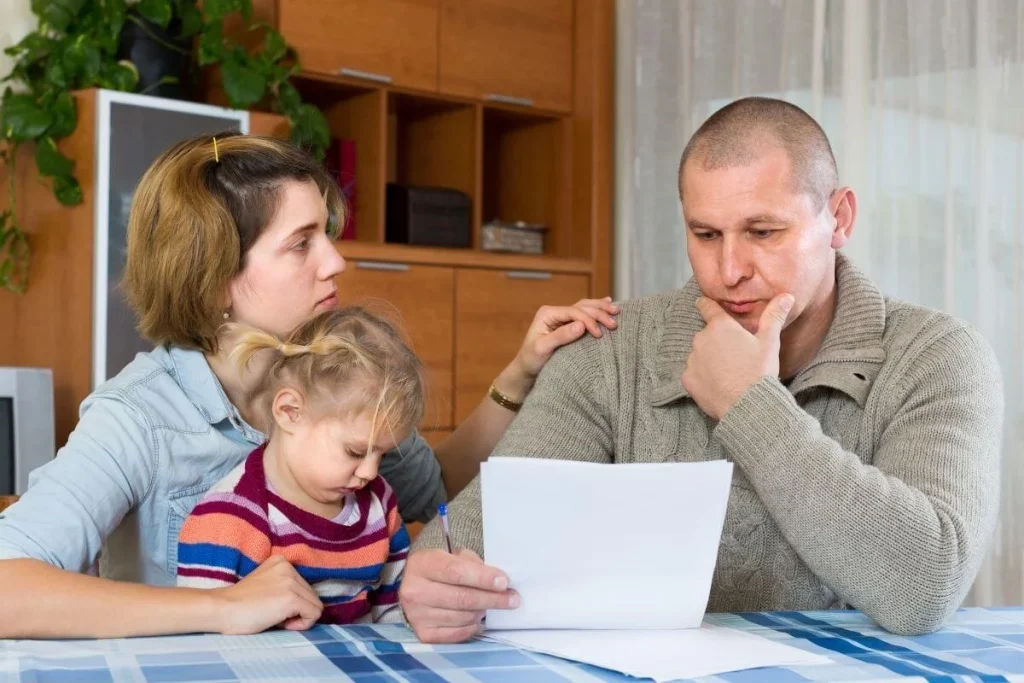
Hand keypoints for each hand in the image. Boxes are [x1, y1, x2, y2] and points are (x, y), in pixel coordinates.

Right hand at [211, 555, 323, 634]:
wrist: (222, 610)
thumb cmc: (239, 603)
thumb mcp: (265, 583)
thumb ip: (284, 585)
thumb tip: (306, 603)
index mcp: (281, 561)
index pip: (304, 586)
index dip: (292, 602)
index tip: (273, 607)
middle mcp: (289, 567)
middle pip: (311, 595)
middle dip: (297, 609)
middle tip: (274, 615)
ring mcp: (291, 581)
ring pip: (315, 605)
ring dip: (299, 617)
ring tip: (275, 617)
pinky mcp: (292, 598)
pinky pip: (314, 614)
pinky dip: (302, 624)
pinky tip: (282, 624)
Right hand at [399, 548, 518, 642]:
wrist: (414, 586)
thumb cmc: (440, 568)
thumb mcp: (453, 556)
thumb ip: (473, 565)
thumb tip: (499, 582)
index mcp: (422, 564)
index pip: (456, 572)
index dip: (483, 578)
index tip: (504, 582)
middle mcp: (415, 591)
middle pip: (462, 598)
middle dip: (492, 598)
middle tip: (513, 598)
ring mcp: (417, 615)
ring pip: (463, 617)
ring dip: (482, 611)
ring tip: (489, 604)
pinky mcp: (424, 634)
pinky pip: (458, 634)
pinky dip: (472, 627)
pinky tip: (478, 619)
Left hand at [500, 298, 619, 398]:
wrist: (527, 368)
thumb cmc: (532, 360)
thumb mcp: (543, 349)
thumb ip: (561, 336)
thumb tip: (581, 325)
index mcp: (548, 313)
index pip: (574, 312)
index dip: (589, 321)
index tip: (599, 335)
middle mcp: (555, 311)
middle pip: (582, 307)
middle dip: (599, 313)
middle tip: (614, 323)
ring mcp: (562, 316)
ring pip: (585, 307)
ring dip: (601, 308)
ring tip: (616, 310)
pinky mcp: (567, 323)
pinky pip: (584, 312)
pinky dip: (596, 308)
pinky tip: (607, 302)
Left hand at [681, 294, 793, 419]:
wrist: (748, 405)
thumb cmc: (759, 371)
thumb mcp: (769, 342)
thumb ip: (774, 316)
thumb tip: (786, 296)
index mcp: (720, 326)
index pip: (706, 307)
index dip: (706, 304)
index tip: (704, 303)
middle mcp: (701, 339)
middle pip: (706, 334)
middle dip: (717, 341)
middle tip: (734, 354)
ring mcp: (692, 360)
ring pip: (699, 354)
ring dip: (709, 359)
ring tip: (728, 372)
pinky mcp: (687, 379)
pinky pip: (693, 373)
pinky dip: (702, 377)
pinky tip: (718, 384)